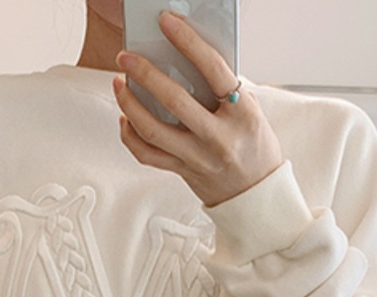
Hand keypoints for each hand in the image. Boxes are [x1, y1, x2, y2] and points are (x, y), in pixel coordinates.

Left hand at [113, 11, 283, 207]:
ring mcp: (199, 158)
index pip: (214, 70)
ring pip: (153, 131)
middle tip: (126, 57)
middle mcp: (219, 138)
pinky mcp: (183, 172)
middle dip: (145, 74)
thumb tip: (185, 58)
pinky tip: (125, 118)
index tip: (166, 22)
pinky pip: (148, 155)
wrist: (257, 194)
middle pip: (175, 101)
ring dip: (130, 103)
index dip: (188, 42)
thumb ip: (223, 88)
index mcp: (243, 114)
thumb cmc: (255, 146)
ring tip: (119, 83)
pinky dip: (131, 136)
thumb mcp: (251, 111)